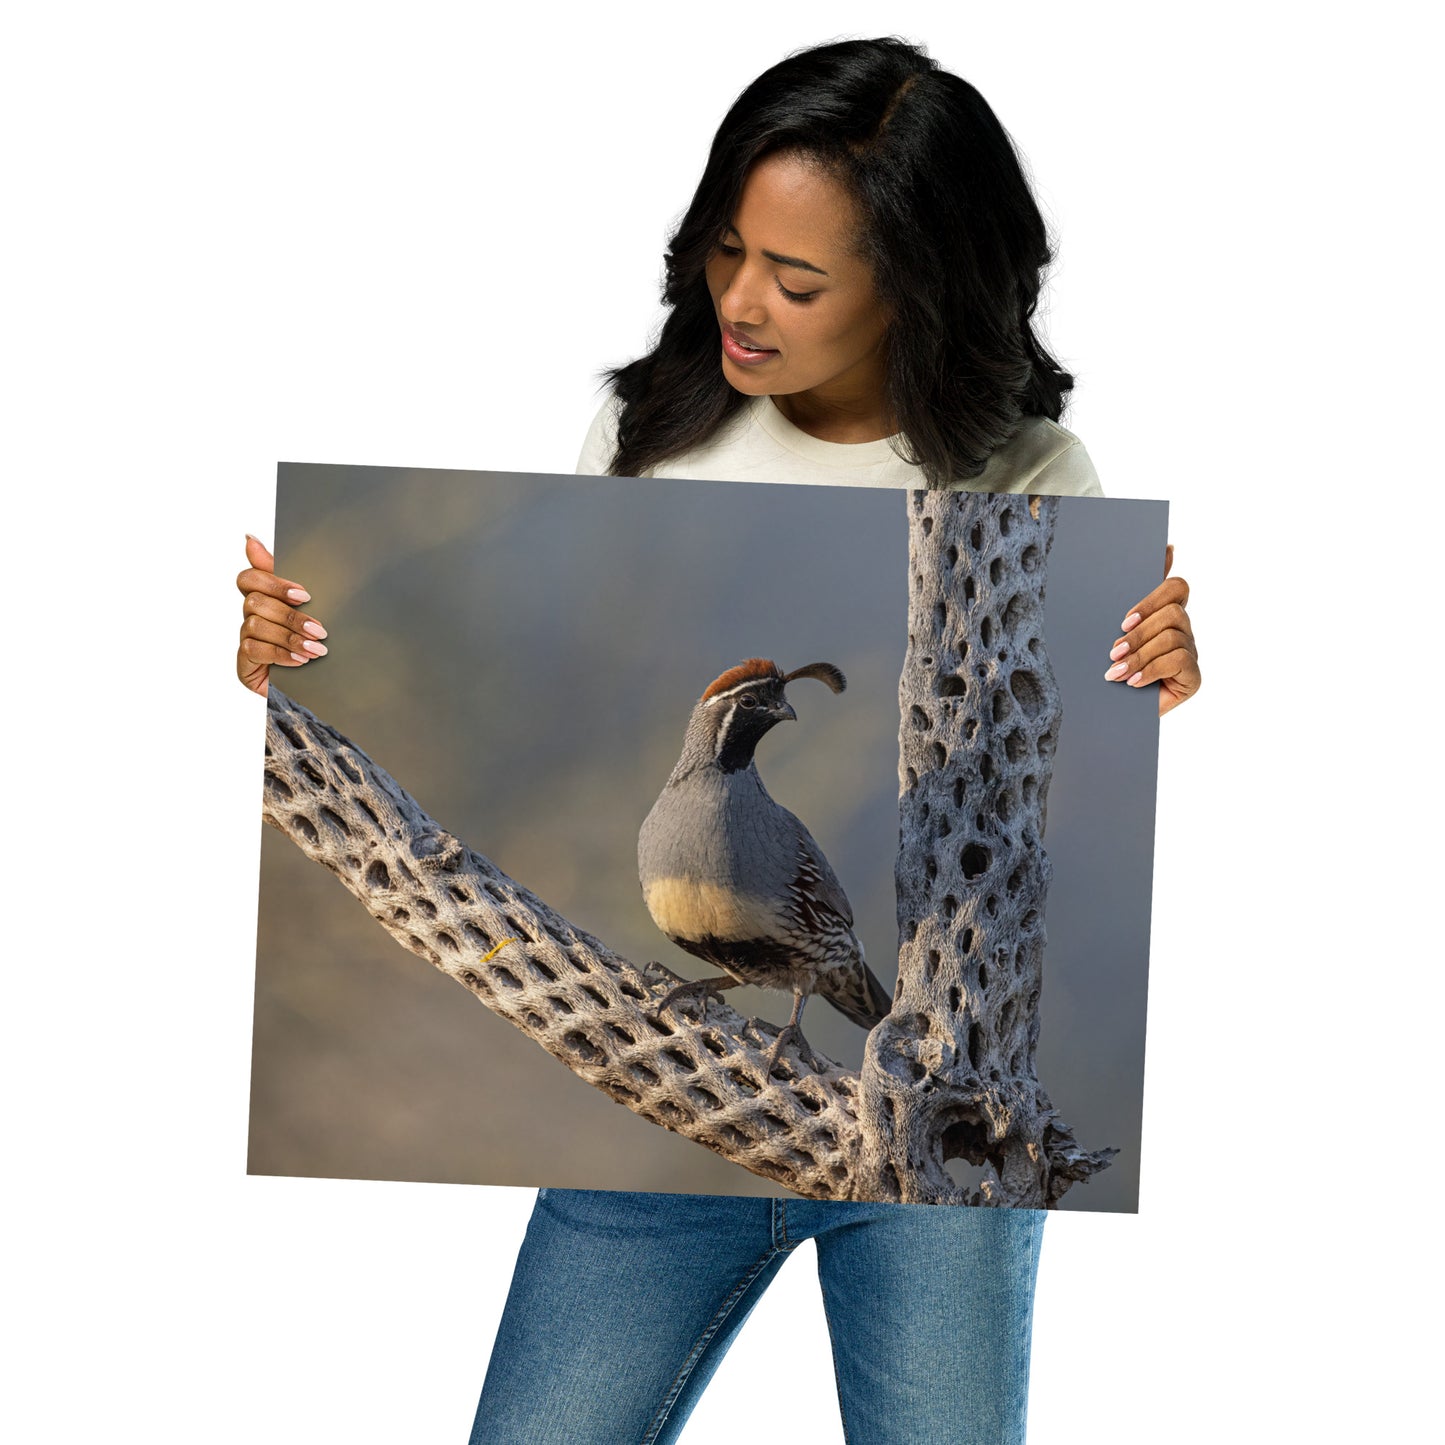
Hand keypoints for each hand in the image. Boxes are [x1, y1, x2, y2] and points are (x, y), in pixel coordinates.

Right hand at [235, 535, 327, 696]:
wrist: (320, 686)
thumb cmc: (314, 642)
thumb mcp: (312, 608)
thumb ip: (288, 576)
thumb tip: (250, 538)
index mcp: (265, 599)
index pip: (249, 578)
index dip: (273, 583)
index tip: (304, 595)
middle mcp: (251, 617)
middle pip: (255, 602)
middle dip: (290, 616)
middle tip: (320, 629)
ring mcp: (246, 640)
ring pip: (255, 625)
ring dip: (290, 637)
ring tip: (317, 649)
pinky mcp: (244, 663)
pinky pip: (254, 650)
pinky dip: (281, 654)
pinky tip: (301, 662)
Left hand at [1104, 544, 1199, 716]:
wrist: (1109, 712)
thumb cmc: (1110, 666)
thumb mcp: (1111, 632)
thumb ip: (1126, 598)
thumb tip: (1162, 550)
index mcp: (1164, 613)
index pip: (1175, 587)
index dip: (1153, 597)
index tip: (1124, 619)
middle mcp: (1182, 629)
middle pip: (1172, 612)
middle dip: (1139, 633)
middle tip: (1113, 651)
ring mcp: (1190, 652)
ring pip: (1172, 637)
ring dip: (1140, 655)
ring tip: (1115, 672)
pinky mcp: (1193, 677)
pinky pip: (1179, 661)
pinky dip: (1151, 670)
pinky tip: (1133, 682)